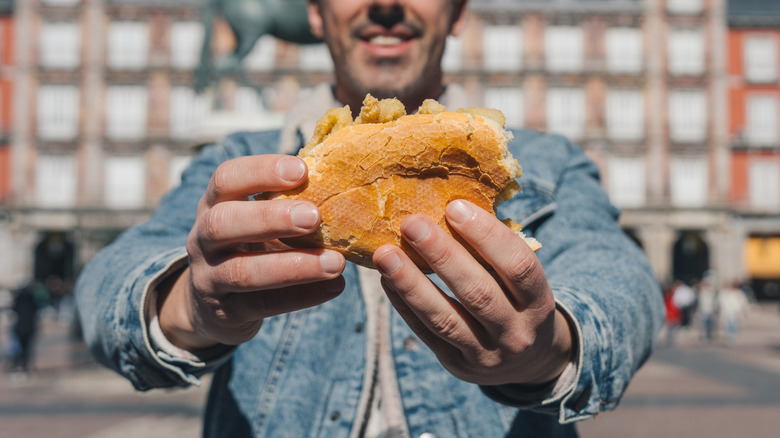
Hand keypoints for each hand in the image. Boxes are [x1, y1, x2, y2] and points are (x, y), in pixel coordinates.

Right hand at [158, 155, 345, 350]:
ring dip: (293, 266)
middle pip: (223, 223)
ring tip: (336, 262)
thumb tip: (344, 181)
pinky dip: (301, 296)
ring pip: (242, 271)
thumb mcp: (258, 219)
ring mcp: (208, 277)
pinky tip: (335, 287)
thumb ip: (288, 202)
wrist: (214, 305)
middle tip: (314, 217)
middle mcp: (202, 238)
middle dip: (270, 218)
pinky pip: (262, 305)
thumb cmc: (250, 246)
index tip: (302, 170)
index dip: (261, 171)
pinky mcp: (225, 313)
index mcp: (214, 204)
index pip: (227, 178)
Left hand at [373, 200, 571, 385]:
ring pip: (445, 318)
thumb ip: (496, 251)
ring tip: (384, 254)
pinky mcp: (458, 364)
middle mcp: (516, 332)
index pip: (519, 265)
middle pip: (477, 292)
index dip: (487, 235)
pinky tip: (386, 279)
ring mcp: (486, 354)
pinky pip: (427, 333)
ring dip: (411, 283)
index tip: (455, 206)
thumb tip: (449, 203)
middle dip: (441, 255)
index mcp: (539, 302)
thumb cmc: (518, 301)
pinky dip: (404, 304)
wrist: (528, 362)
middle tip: (411, 223)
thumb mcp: (523, 281)